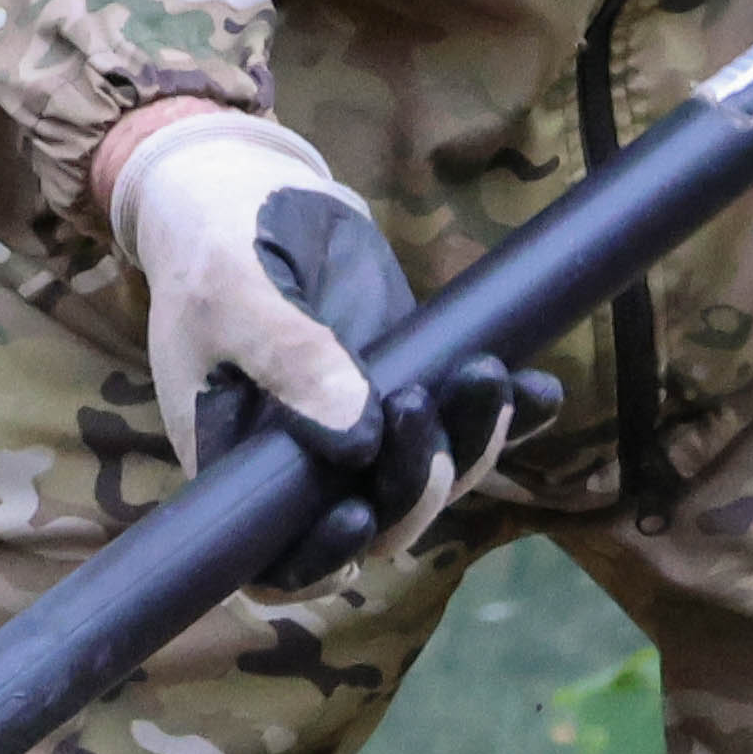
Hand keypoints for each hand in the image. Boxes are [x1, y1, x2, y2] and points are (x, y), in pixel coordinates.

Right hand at [105, 110, 536, 585]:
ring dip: (470, 447)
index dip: (320, 562)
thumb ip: (289, 362)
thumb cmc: (215, 246)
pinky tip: (537, 390)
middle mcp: (306, 469)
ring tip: (485, 378)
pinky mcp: (411, 387)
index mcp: (239, 469)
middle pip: (375, 527)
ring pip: (430, 482)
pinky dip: (510, 416)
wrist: (254, 189)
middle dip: (412, 487)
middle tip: (419, 403)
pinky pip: (466, 423)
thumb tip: (359, 440)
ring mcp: (364, 432)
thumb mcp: (236, 293)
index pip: (275, 564)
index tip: (357, 515)